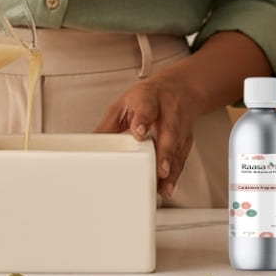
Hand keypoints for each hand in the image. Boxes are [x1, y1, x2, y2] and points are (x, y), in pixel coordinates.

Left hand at [95, 66, 199, 198]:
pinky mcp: (186, 140)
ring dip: (171, 169)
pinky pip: (181, 159)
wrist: (180, 88)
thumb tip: (90, 145)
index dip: (142, 120)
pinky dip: (175, 174)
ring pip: (177, 148)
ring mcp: (179, 127)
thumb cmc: (148, 97)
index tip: (138, 132)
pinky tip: (166, 187)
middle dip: (165, 152)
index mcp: (148, 99)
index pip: (146, 108)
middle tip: (160, 169)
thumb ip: (109, 124)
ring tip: (162, 186)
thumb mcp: (124, 103)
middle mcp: (167, 112)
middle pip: (168, 131)